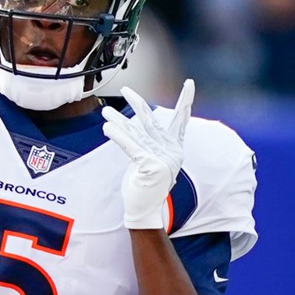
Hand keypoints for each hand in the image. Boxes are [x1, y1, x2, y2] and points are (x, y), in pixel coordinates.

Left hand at [102, 80, 195, 229]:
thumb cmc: (144, 186)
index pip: (181, 121)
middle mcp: (170, 151)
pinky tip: (107, 127)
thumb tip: (131, 127)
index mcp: (174, 148)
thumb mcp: (147, 161)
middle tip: (125, 89)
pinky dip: (118, 135)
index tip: (189, 84)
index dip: (185, 101)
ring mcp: (162, 158)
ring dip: (118, 120)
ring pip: (136, 132)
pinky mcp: (150, 165)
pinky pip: (130, 145)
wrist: (145, 211)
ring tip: (105, 111)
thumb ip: (145, 143)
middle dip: (137, 103)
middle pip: (151, 120)